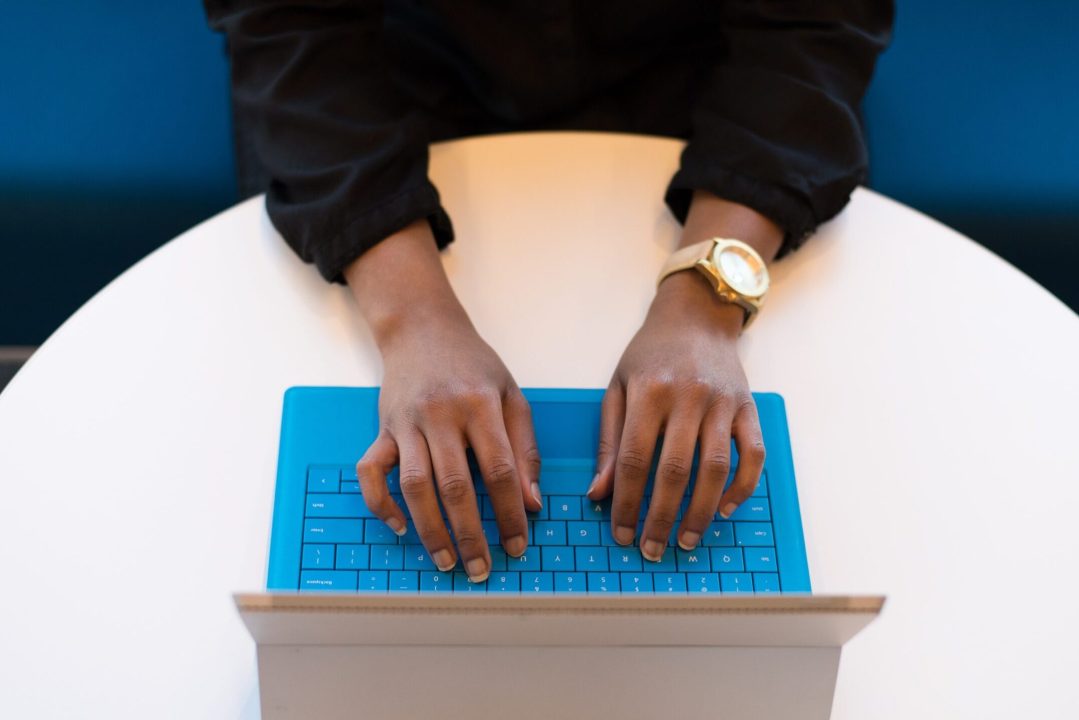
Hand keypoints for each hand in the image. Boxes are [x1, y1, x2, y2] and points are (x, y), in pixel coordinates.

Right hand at [344, 222, 541, 581]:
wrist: (422, 327)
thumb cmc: (472, 364)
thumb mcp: (511, 395)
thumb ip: (525, 448)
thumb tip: (531, 503)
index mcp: (481, 405)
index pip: (500, 470)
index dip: (510, 512)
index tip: (517, 544)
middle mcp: (441, 415)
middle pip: (455, 485)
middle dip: (470, 533)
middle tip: (482, 568)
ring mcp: (406, 423)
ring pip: (415, 485)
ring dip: (430, 529)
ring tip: (446, 561)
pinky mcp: (382, 428)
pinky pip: (371, 471)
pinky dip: (381, 503)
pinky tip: (399, 527)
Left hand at [587, 191, 780, 560]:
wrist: (697, 315)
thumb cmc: (651, 354)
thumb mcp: (618, 387)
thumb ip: (608, 440)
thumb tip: (598, 493)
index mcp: (648, 392)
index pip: (635, 459)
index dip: (627, 502)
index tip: (621, 533)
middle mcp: (688, 398)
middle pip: (675, 471)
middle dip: (661, 516)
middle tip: (652, 549)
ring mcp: (723, 403)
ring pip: (716, 469)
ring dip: (702, 511)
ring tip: (686, 539)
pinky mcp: (748, 408)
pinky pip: (752, 455)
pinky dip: (743, 486)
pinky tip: (726, 509)